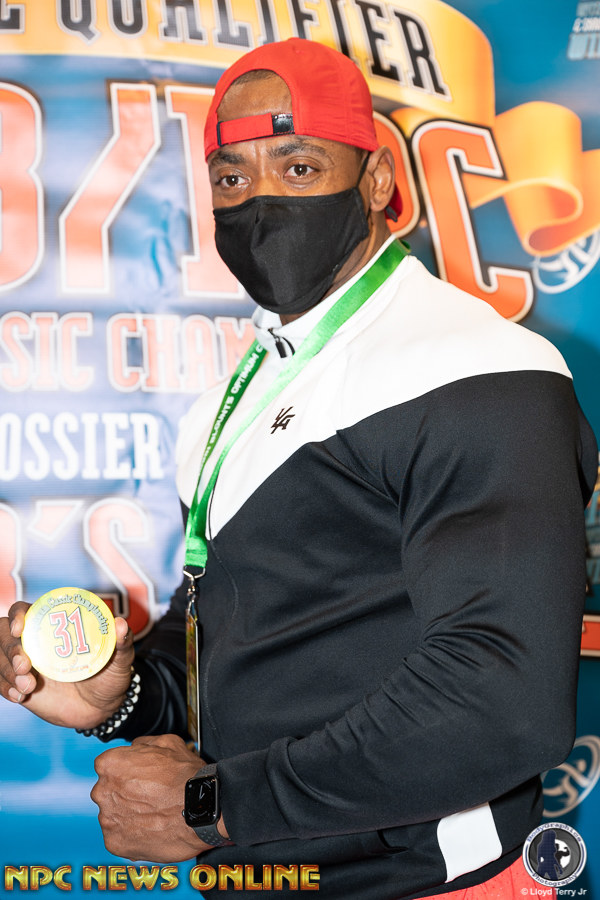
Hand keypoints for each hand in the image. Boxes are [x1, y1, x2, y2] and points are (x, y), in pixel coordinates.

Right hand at [0, 601, 133, 729]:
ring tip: (27, 687)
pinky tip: (20, 696)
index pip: (26, 610)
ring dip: (6, 671)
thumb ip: (122, 642)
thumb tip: (120, 624)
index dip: (18, 615)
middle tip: (26, 666)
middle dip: (9, 648)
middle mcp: (36, 640)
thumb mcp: (120, 659)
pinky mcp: (20, 685)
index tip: (21, 629)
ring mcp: (26, 663)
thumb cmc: (110, 675)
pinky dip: (5, 688)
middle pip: (4, 633)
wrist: (102, 708)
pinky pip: (1, 682)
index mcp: (56, 625)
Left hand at [91, 734, 222, 861]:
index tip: (139, 775)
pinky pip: (119, 837)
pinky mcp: (115, 843)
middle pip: (108, 791)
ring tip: (152, 813)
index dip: (126, 769)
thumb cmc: (185, 778)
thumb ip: (143, 743)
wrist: (200, 810)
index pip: (107, 765)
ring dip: (127, 814)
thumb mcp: (168, 742)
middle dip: (124, 792)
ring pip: (113, 815)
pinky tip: (150, 828)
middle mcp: (103, 791)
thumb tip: (137, 747)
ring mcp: (108, 820)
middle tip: (148, 795)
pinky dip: (131, 834)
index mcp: (110, 764)